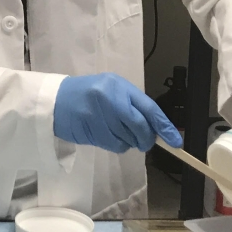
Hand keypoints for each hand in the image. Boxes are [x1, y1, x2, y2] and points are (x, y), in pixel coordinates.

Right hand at [53, 73, 182, 153]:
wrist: (56, 101)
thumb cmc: (88, 94)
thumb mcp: (112, 92)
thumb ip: (133, 107)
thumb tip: (157, 130)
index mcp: (118, 86)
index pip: (148, 107)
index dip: (164, 126)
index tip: (176, 142)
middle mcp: (109, 98)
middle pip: (139, 126)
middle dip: (145, 139)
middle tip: (145, 142)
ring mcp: (98, 114)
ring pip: (127, 139)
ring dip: (128, 141)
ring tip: (115, 131)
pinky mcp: (89, 130)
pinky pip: (114, 145)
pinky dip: (116, 145)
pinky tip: (106, 135)